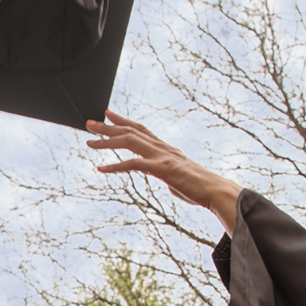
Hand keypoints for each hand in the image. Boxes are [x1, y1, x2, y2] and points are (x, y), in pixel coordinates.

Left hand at [85, 110, 243, 234]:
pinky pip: (134, 164)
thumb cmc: (199, 187)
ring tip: (89, 142)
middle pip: (131, 131)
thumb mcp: (177, 176)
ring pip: (130, 142)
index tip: (108, 114)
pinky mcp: (163, 169)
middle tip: (89, 123)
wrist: (216, 191)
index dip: (123, 121)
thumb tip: (163, 176)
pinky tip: (101, 168)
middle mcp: (162, 148)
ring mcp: (163, 156)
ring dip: (107, 141)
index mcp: (165, 148)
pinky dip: (115, 166)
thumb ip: (166, 172)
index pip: (141, 129)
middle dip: (108, 127)